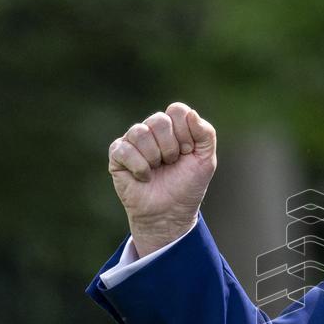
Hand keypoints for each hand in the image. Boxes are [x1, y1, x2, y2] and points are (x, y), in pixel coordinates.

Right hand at [108, 102, 217, 256]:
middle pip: (159, 120)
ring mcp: (132, 141)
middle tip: (171, 163)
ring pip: (140, 133)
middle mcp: (151, 130)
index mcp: (173, 127)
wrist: (171, 212)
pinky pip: (125, 150)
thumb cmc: (187, 185)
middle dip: (171, 147)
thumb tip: (191, 113)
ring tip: (157, 170)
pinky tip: (144, 177)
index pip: (177, 110)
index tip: (188, 152)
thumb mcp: (206, 160)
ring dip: (155, 157)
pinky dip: (140, 167)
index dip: (185, 133)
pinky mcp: (117, 155)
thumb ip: (206, 134)